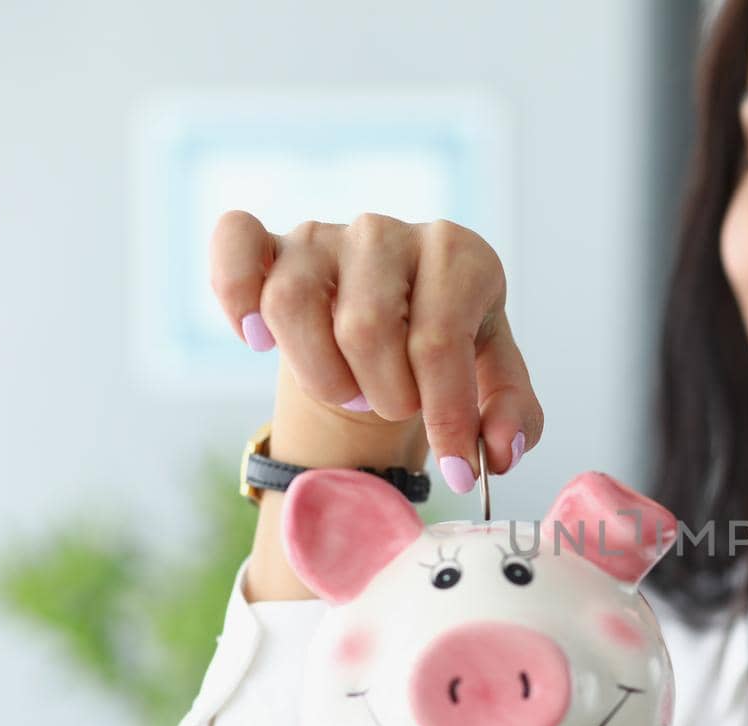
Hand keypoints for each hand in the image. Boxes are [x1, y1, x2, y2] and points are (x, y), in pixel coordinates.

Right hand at [209, 210, 542, 487]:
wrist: (390, 324)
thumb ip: (513, 416)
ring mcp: (325, 233)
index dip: (446, 418)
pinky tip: (259, 342)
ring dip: (321, 374)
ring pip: (292, 303)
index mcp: (460, 256)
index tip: (458, 470)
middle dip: (384, 396)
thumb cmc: (444, 353)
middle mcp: (391, 232)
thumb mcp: (494, 380)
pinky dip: (237, 297)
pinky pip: (234, 243)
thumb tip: (497, 453)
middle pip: (364, 328)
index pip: (440, 342)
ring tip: (350, 390)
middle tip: (396, 409)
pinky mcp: (269, 241)